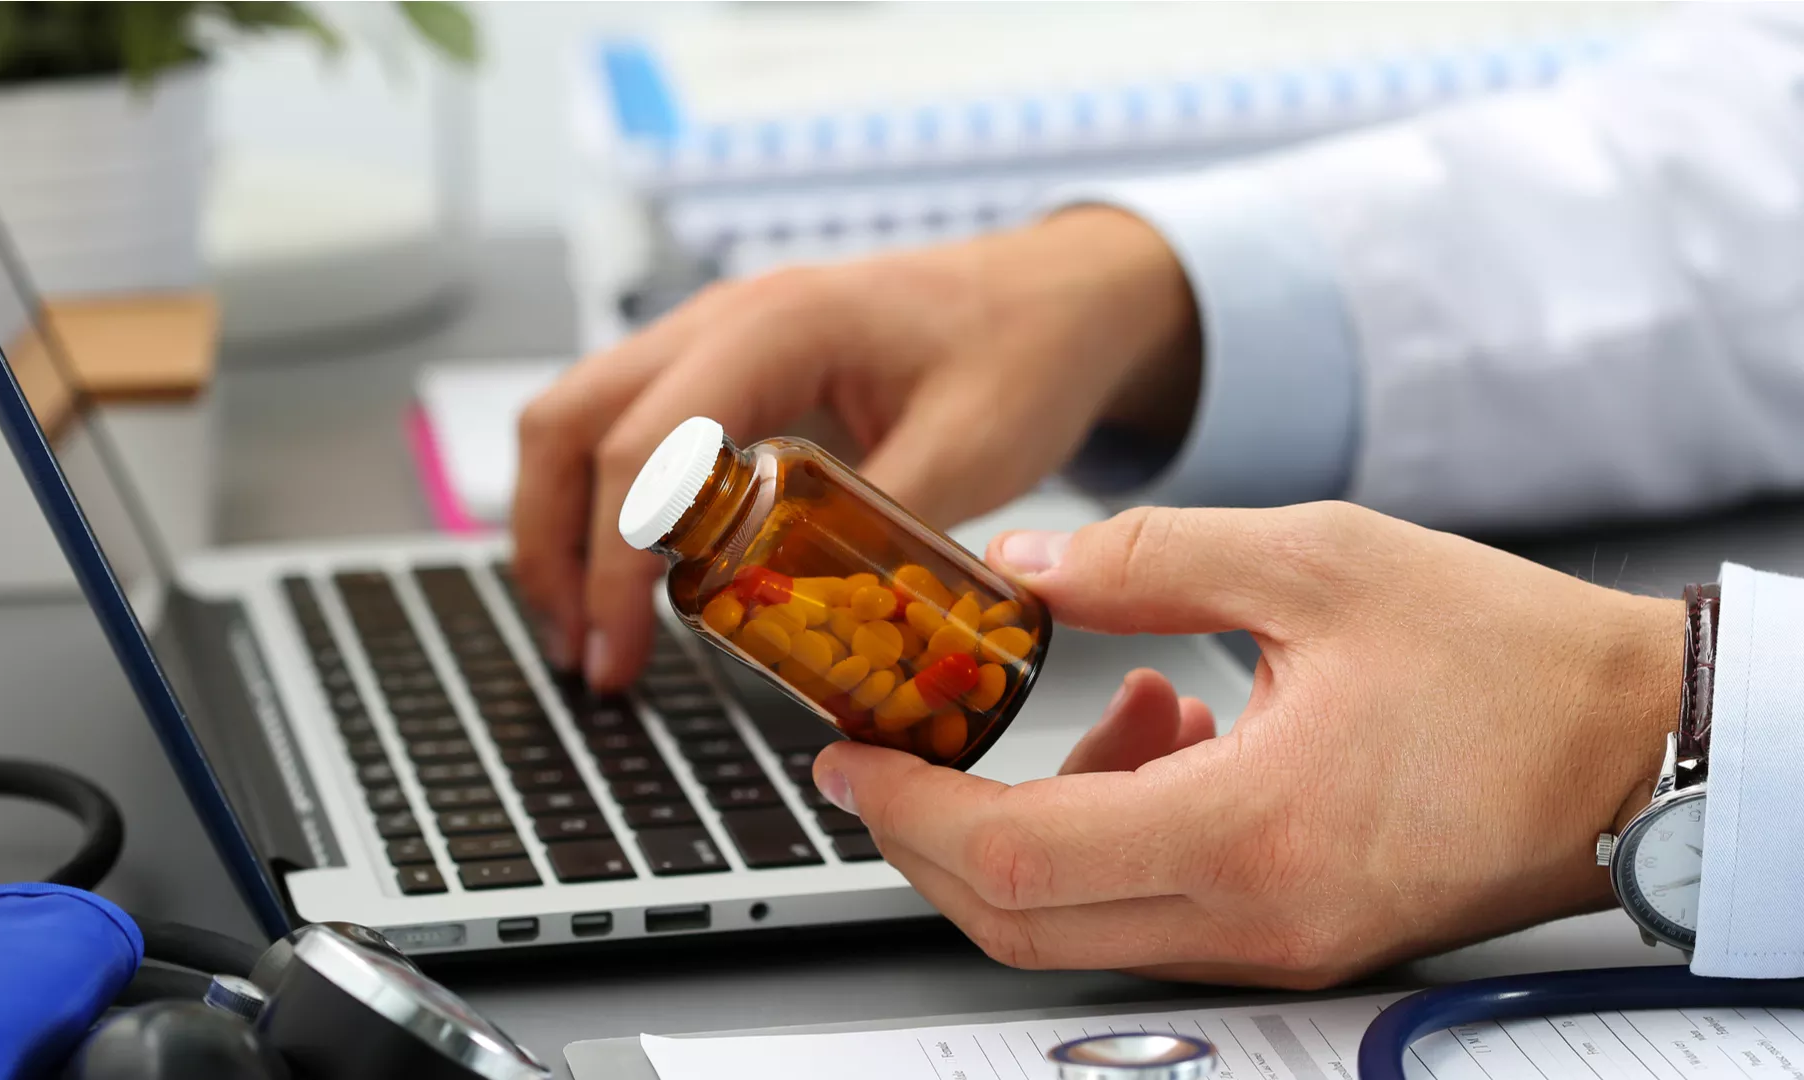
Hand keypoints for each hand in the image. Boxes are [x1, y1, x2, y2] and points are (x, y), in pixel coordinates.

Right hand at [510, 208, 1197, 685]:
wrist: (1055, 294)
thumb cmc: (1023, 350)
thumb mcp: (969, 453)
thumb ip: (879, 533)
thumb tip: (804, 630)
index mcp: (776, 326)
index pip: (643, 448)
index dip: (612, 563)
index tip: (621, 652)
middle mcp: (722, 318)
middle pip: (566, 423)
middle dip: (553, 549)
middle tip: (585, 655)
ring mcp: (714, 334)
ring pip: (576, 417)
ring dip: (562, 525)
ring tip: (590, 632)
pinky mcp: (726, 366)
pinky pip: (625, 424)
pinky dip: (604, 501)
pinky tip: (633, 576)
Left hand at [812, 502, 1683, 987]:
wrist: (1635, 746)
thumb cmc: (1509, 659)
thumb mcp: (1318, 561)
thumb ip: (1146, 560)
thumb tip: (1023, 563)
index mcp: (1252, 830)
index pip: (1017, 857)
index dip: (910, 812)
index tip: (852, 756)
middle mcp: (1259, 916)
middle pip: (1023, 917)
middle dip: (934, 834)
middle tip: (901, 750)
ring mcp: (1281, 941)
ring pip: (1083, 920)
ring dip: (1042, 817)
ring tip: (1119, 700)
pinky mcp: (1300, 934)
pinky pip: (1158, 907)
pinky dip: (1119, 828)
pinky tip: (1170, 730)